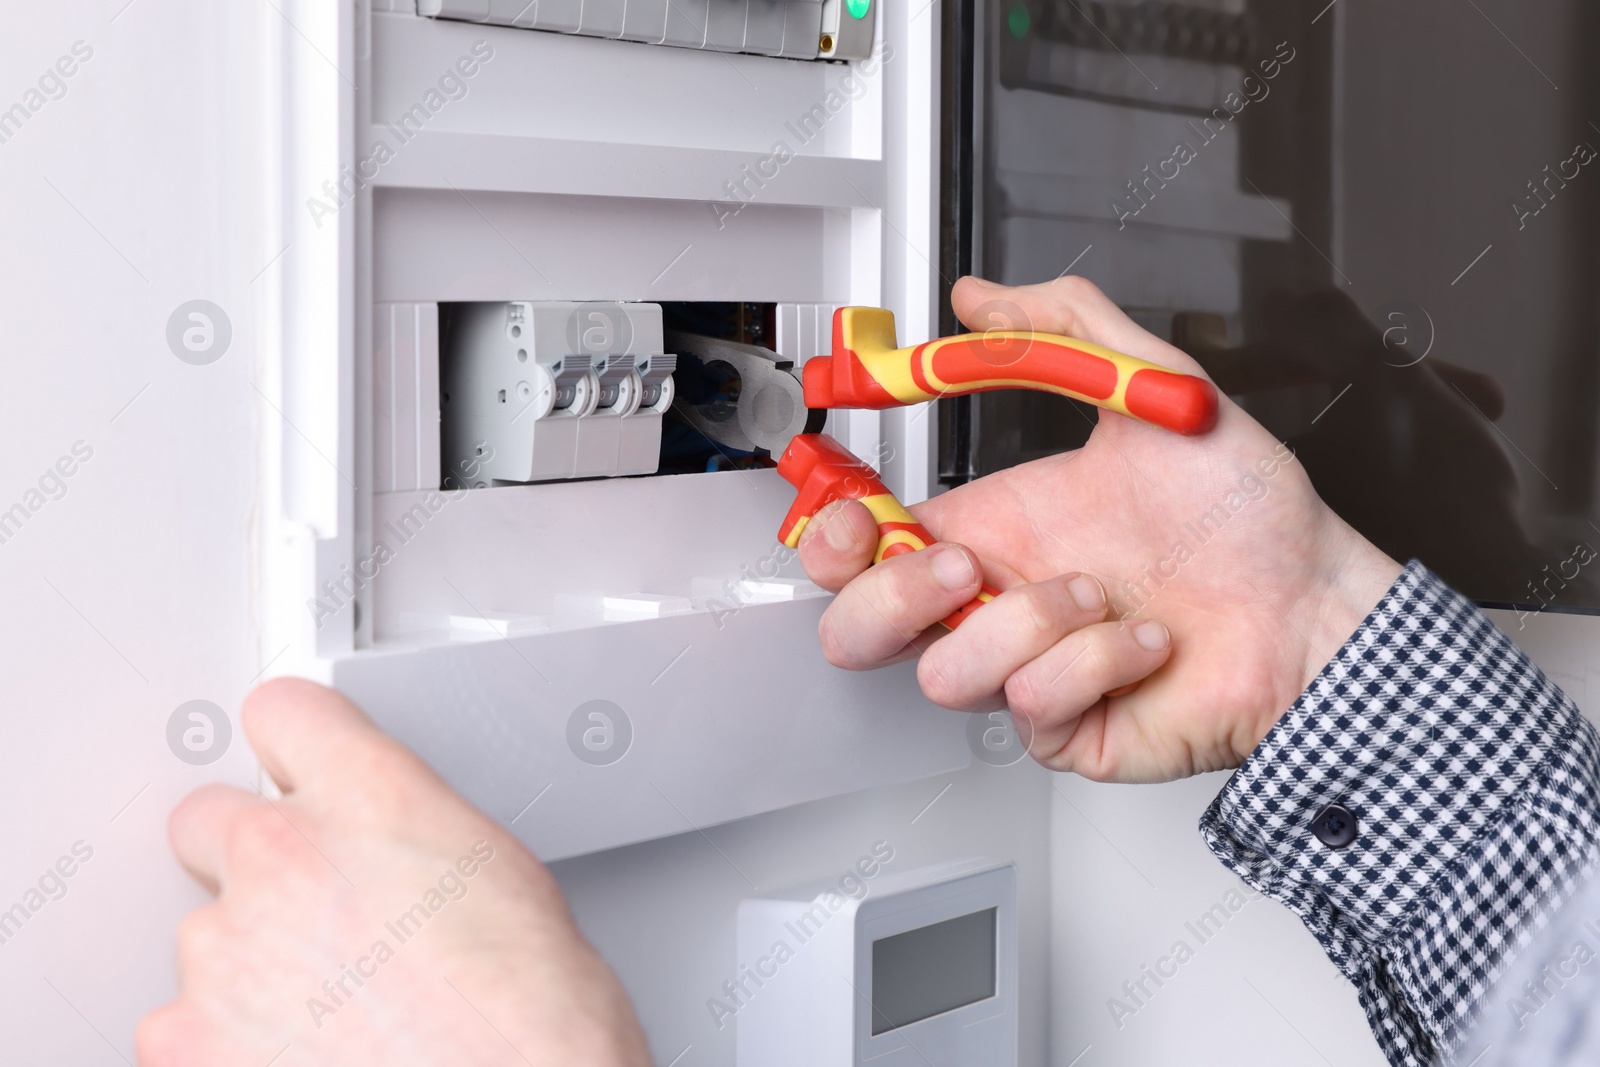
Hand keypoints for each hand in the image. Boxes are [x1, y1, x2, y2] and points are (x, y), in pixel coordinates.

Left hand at [137, 678, 648, 1066]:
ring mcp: (221, 951)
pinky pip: (180, 1027)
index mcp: (369, 795)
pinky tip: (304, 1053)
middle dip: (248, 856)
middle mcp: (281, 854)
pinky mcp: (183, 1040)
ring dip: (248, 965)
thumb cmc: (528, 1011)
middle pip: (209, 818)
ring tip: (334, 1011)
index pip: (283, 711)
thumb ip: (409, 831)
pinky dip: (227, 1044)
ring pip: (202, 936)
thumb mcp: (496, 869)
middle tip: (312, 911)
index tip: (292, 767)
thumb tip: (387, 847)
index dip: (293, 747)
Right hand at [799, 276, 1401, 782]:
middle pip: (857, 632)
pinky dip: (1097, 658)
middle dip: (894, 591)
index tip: (851, 507)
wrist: (1318, 603)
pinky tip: (1144, 636)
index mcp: (994, 529)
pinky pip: (1032, 703)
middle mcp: (998, 604)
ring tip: (1100, 589)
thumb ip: (1062, 328)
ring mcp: (1027, 672)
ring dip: (1029, 619)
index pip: (864, 546)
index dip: (831, 533)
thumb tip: (978, 298)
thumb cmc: (1246, 515)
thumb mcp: (1153, 387)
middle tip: (965, 563)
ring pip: (944, 675)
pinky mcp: (1068, 729)